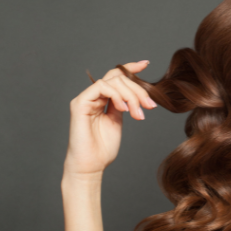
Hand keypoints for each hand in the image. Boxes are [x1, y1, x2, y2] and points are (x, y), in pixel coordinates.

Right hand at [63, 60, 156, 177]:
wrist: (91, 166)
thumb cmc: (103, 149)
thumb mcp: (118, 122)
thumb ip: (123, 106)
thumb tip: (137, 96)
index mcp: (102, 99)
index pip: (116, 77)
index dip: (130, 68)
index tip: (146, 64)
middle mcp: (93, 96)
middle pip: (118, 78)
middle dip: (138, 90)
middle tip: (150, 105)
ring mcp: (85, 98)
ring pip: (112, 81)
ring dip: (130, 95)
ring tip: (138, 113)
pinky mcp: (80, 103)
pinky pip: (101, 87)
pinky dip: (116, 95)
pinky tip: (124, 108)